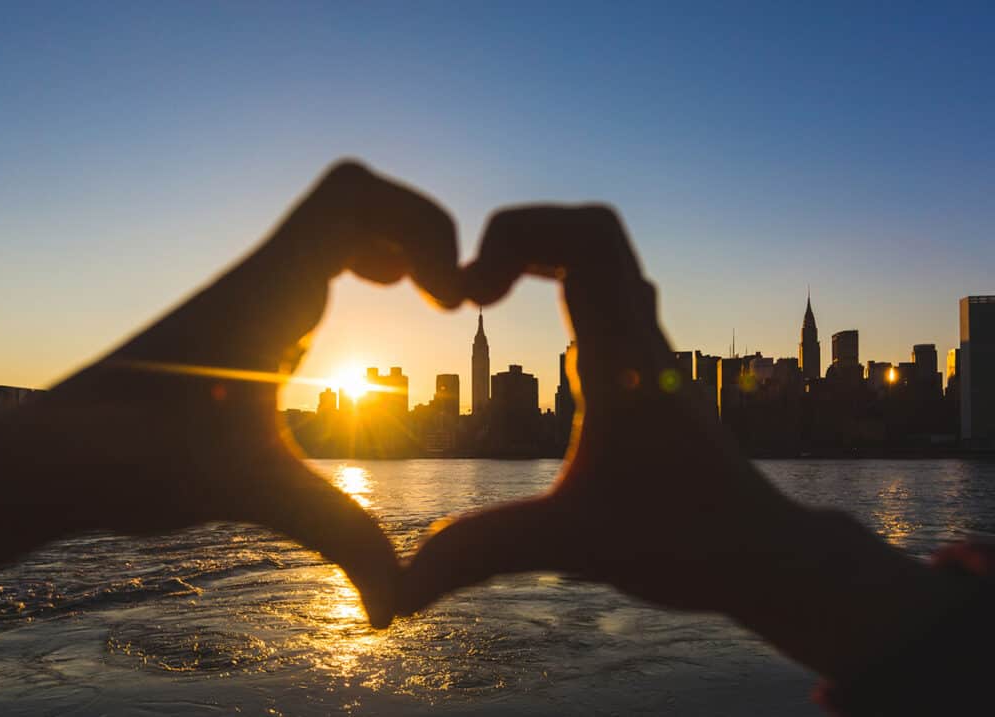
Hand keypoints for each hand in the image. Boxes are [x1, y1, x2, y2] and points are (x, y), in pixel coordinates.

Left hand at [0, 161, 461, 627]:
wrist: (60, 457)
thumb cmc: (139, 462)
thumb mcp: (256, 494)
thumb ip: (339, 540)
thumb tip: (396, 608)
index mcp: (268, 292)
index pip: (352, 197)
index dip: (422, 228)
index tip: (444, 302)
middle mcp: (262, 277)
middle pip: (356, 198)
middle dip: (421, 235)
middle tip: (445, 301)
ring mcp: (253, 292)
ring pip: (334, 222)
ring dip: (392, 246)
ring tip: (425, 302)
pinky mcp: (247, 316)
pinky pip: (316, 256)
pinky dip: (362, 266)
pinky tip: (368, 323)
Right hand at [399, 205, 810, 613]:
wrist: (765, 553)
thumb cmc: (685, 542)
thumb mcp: (572, 543)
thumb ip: (483, 554)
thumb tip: (400, 593)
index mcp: (623, 360)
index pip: (584, 242)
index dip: (515, 236)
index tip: (469, 293)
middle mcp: (641, 342)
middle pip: (595, 231)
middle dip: (522, 234)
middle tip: (474, 287)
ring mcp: (651, 354)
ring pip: (608, 262)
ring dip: (545, 258)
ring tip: (491, 297)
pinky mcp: (653, 373)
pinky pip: (614, 299)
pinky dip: (567, 290)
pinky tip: (544, 348)